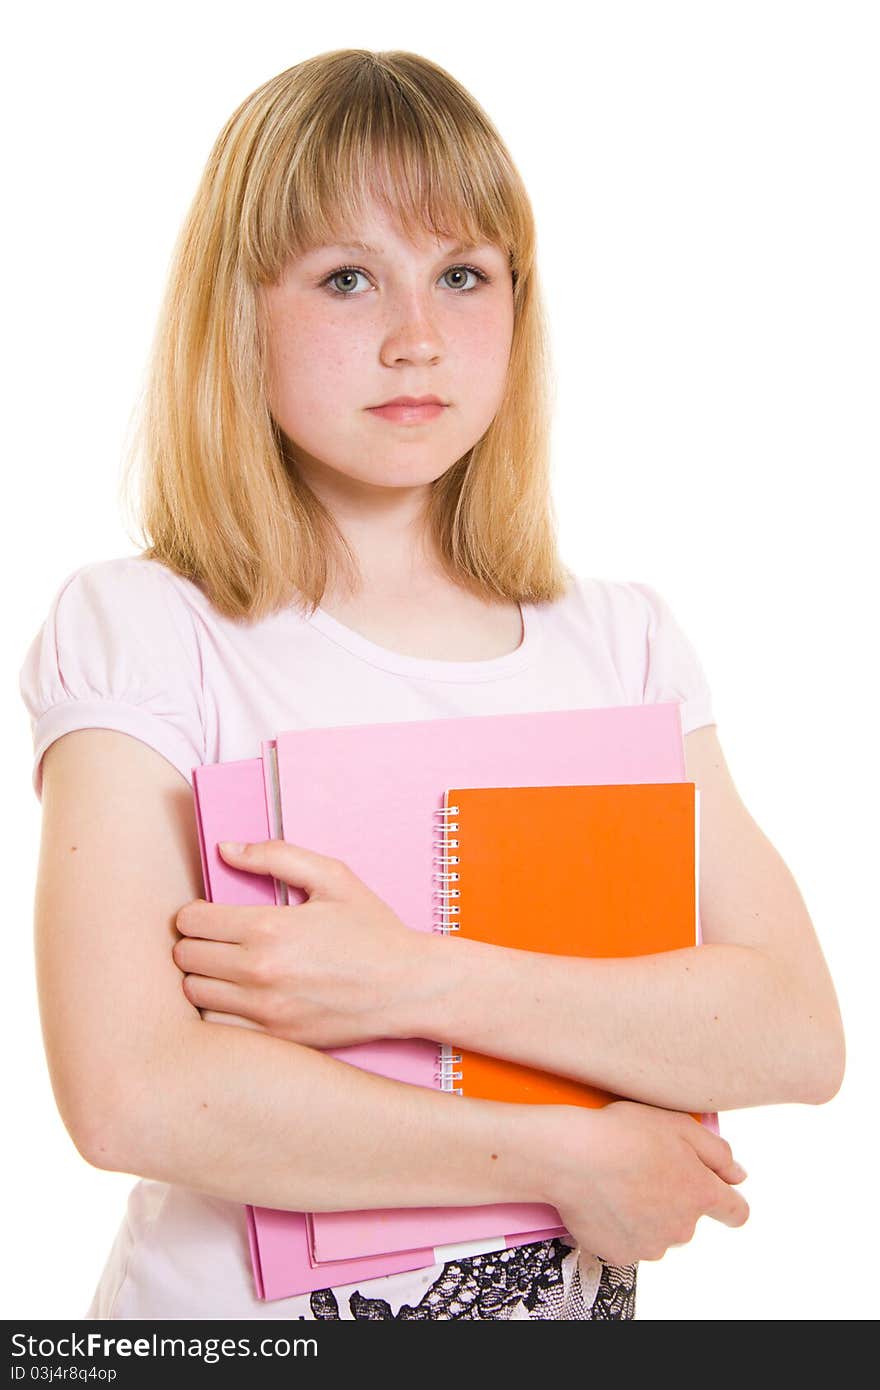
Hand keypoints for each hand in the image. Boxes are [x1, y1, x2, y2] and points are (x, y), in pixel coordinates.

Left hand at [172, 839, 429, 1047]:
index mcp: (268, 928)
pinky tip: (238, 997)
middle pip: (186, 957)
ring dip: (203, 977)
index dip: (195, 914)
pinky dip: (218, 1010)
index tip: (210, 915)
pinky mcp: (274, 1038)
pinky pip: (216, 1026)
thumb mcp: (333, 878)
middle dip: (196, 943)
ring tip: (226, 968)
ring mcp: (264, 1010)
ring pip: (194, 994)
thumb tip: (226, 849)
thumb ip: (276, 856)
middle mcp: (259, 971)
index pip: (190, 921)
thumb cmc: (372, 929)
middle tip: (218, 940)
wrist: (407, 987)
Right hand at [538, 1100, 749, 1266]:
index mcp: (701, 1194)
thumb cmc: (622, 1134)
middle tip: (643, 1169)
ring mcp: (652, 1245)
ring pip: (658, 1232)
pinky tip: (604, 1201)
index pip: (735, 1212)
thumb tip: (739, 1176)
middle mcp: (683, 1228)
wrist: (571, 1158)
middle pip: (688, 1219)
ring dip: (646, 1215)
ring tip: (618, 1184)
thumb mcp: (678, 1125)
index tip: (714, 1194)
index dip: (727, 1202)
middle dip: (672, 1199)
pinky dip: (620, 1227)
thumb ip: (717, 1153)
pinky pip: (629, 1242)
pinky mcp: (622, 1255)